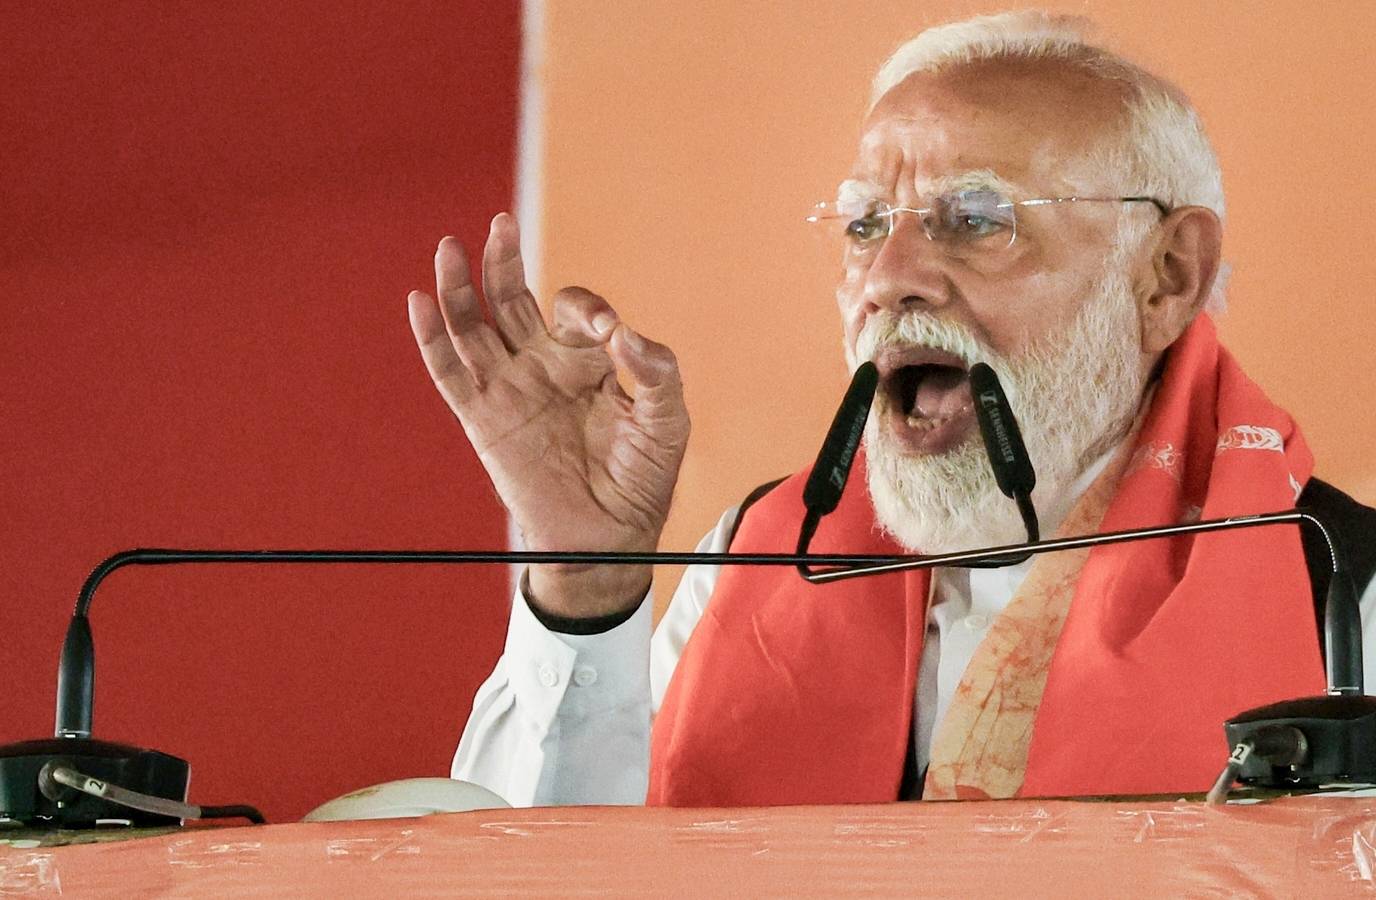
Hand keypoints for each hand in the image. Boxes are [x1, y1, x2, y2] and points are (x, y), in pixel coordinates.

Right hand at [408, 213, 689, 617]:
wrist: (609, 536)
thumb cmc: (642, 478)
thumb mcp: (667, 420)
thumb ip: (657, 371)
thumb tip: (625, 333)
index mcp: (586, 359)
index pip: (572, 309)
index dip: (587, 308)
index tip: (609, 332)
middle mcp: (542, 365)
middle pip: (511, 299)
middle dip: (504, 261)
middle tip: (501, 223)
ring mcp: (509, 390)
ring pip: (474, 326)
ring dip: (460, 286)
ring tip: (449, 247)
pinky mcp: (484, 420)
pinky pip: (451, 374)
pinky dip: (432, 339)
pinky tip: (420, 301)